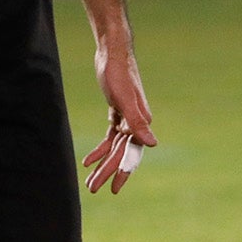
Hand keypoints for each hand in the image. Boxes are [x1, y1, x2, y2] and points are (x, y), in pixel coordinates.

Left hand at [82, 41, 156, 194]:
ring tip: (90, 180)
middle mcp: (137, 123)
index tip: (113, 189)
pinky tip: (88, 160)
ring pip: (115, 147)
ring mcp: (127, 118)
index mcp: (141, 123)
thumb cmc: (118, 73)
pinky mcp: (117, 112)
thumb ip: (137, 121)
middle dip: (108, 172)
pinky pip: (110, 137)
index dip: (121, 171)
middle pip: (121, 153)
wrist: (113, 52)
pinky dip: (101, 149)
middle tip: (93, 189)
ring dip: (103, 164)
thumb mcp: (124, 98)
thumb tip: (152, 144)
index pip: (131, 153)